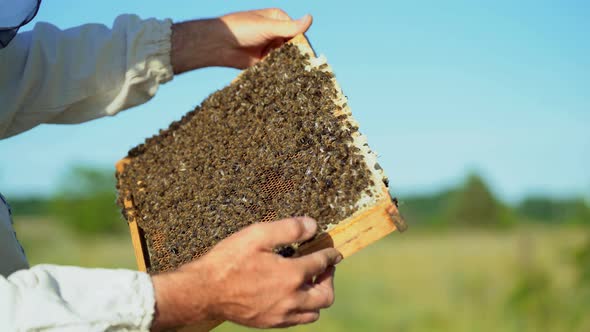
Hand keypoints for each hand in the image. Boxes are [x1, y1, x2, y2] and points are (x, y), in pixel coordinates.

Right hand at [150, 217, 341, 330]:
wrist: (203, 291)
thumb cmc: (228, 260)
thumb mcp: (257, 234)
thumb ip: (288, 229)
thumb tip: (312, 225)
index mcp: (291, 275)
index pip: (321, 263)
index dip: (331, 255)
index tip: (334, 252)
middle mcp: (291, 298)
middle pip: (326, 295)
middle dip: (329, 279)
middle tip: (324, 268)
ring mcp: (280, 314)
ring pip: (314, 312)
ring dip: (318, 296)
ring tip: (310, 283)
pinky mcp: (269, 323)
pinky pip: (297, 321)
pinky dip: (303, 309)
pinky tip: (293, 296)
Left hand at [171, 8, 311, 72]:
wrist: (218, 44)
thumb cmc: (240, 29)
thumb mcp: (267, 26)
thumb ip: (289, 27)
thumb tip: (311, 18)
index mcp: (278, 19)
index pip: (298, 32)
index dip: (304, 44)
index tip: (310, 57)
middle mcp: (275, 32)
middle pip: (292, 46)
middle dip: (297, 57)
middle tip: (306, 71)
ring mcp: (268, 47)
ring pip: (284, 58)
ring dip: (288, 66)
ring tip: (297, 77)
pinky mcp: (262, 61)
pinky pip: (275, 67)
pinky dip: (279, 72)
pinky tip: (285, 80)